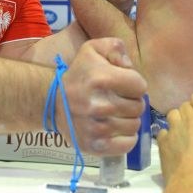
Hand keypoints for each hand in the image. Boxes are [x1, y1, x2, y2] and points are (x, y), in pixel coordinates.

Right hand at [59, 37, 146, 155]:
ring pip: (134, 126)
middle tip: (120, 99)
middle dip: (133, 101)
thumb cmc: (80, 73)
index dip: (135, 84)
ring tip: (117, 113)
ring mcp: (95, 128)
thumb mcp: (94, 49)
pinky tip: (117, 129)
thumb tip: (129, 66)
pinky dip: (126, 138)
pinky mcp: (93, 145)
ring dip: (129, 119)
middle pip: (138, 107)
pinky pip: (126, 145)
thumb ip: (116, 47)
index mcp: (101, 79)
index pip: (140, 86)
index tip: (124, 84)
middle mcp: (98, 105)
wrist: (53, 100)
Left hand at [158, 92, 192, 192]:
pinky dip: (168, 137)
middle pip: (185, 106)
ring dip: (178, 122)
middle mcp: (188, 119)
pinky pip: (163, 133)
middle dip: (191, 113)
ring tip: (185, 135)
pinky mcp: (162, 145)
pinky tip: (175, 147)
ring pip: (172, 116)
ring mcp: (173, 131)